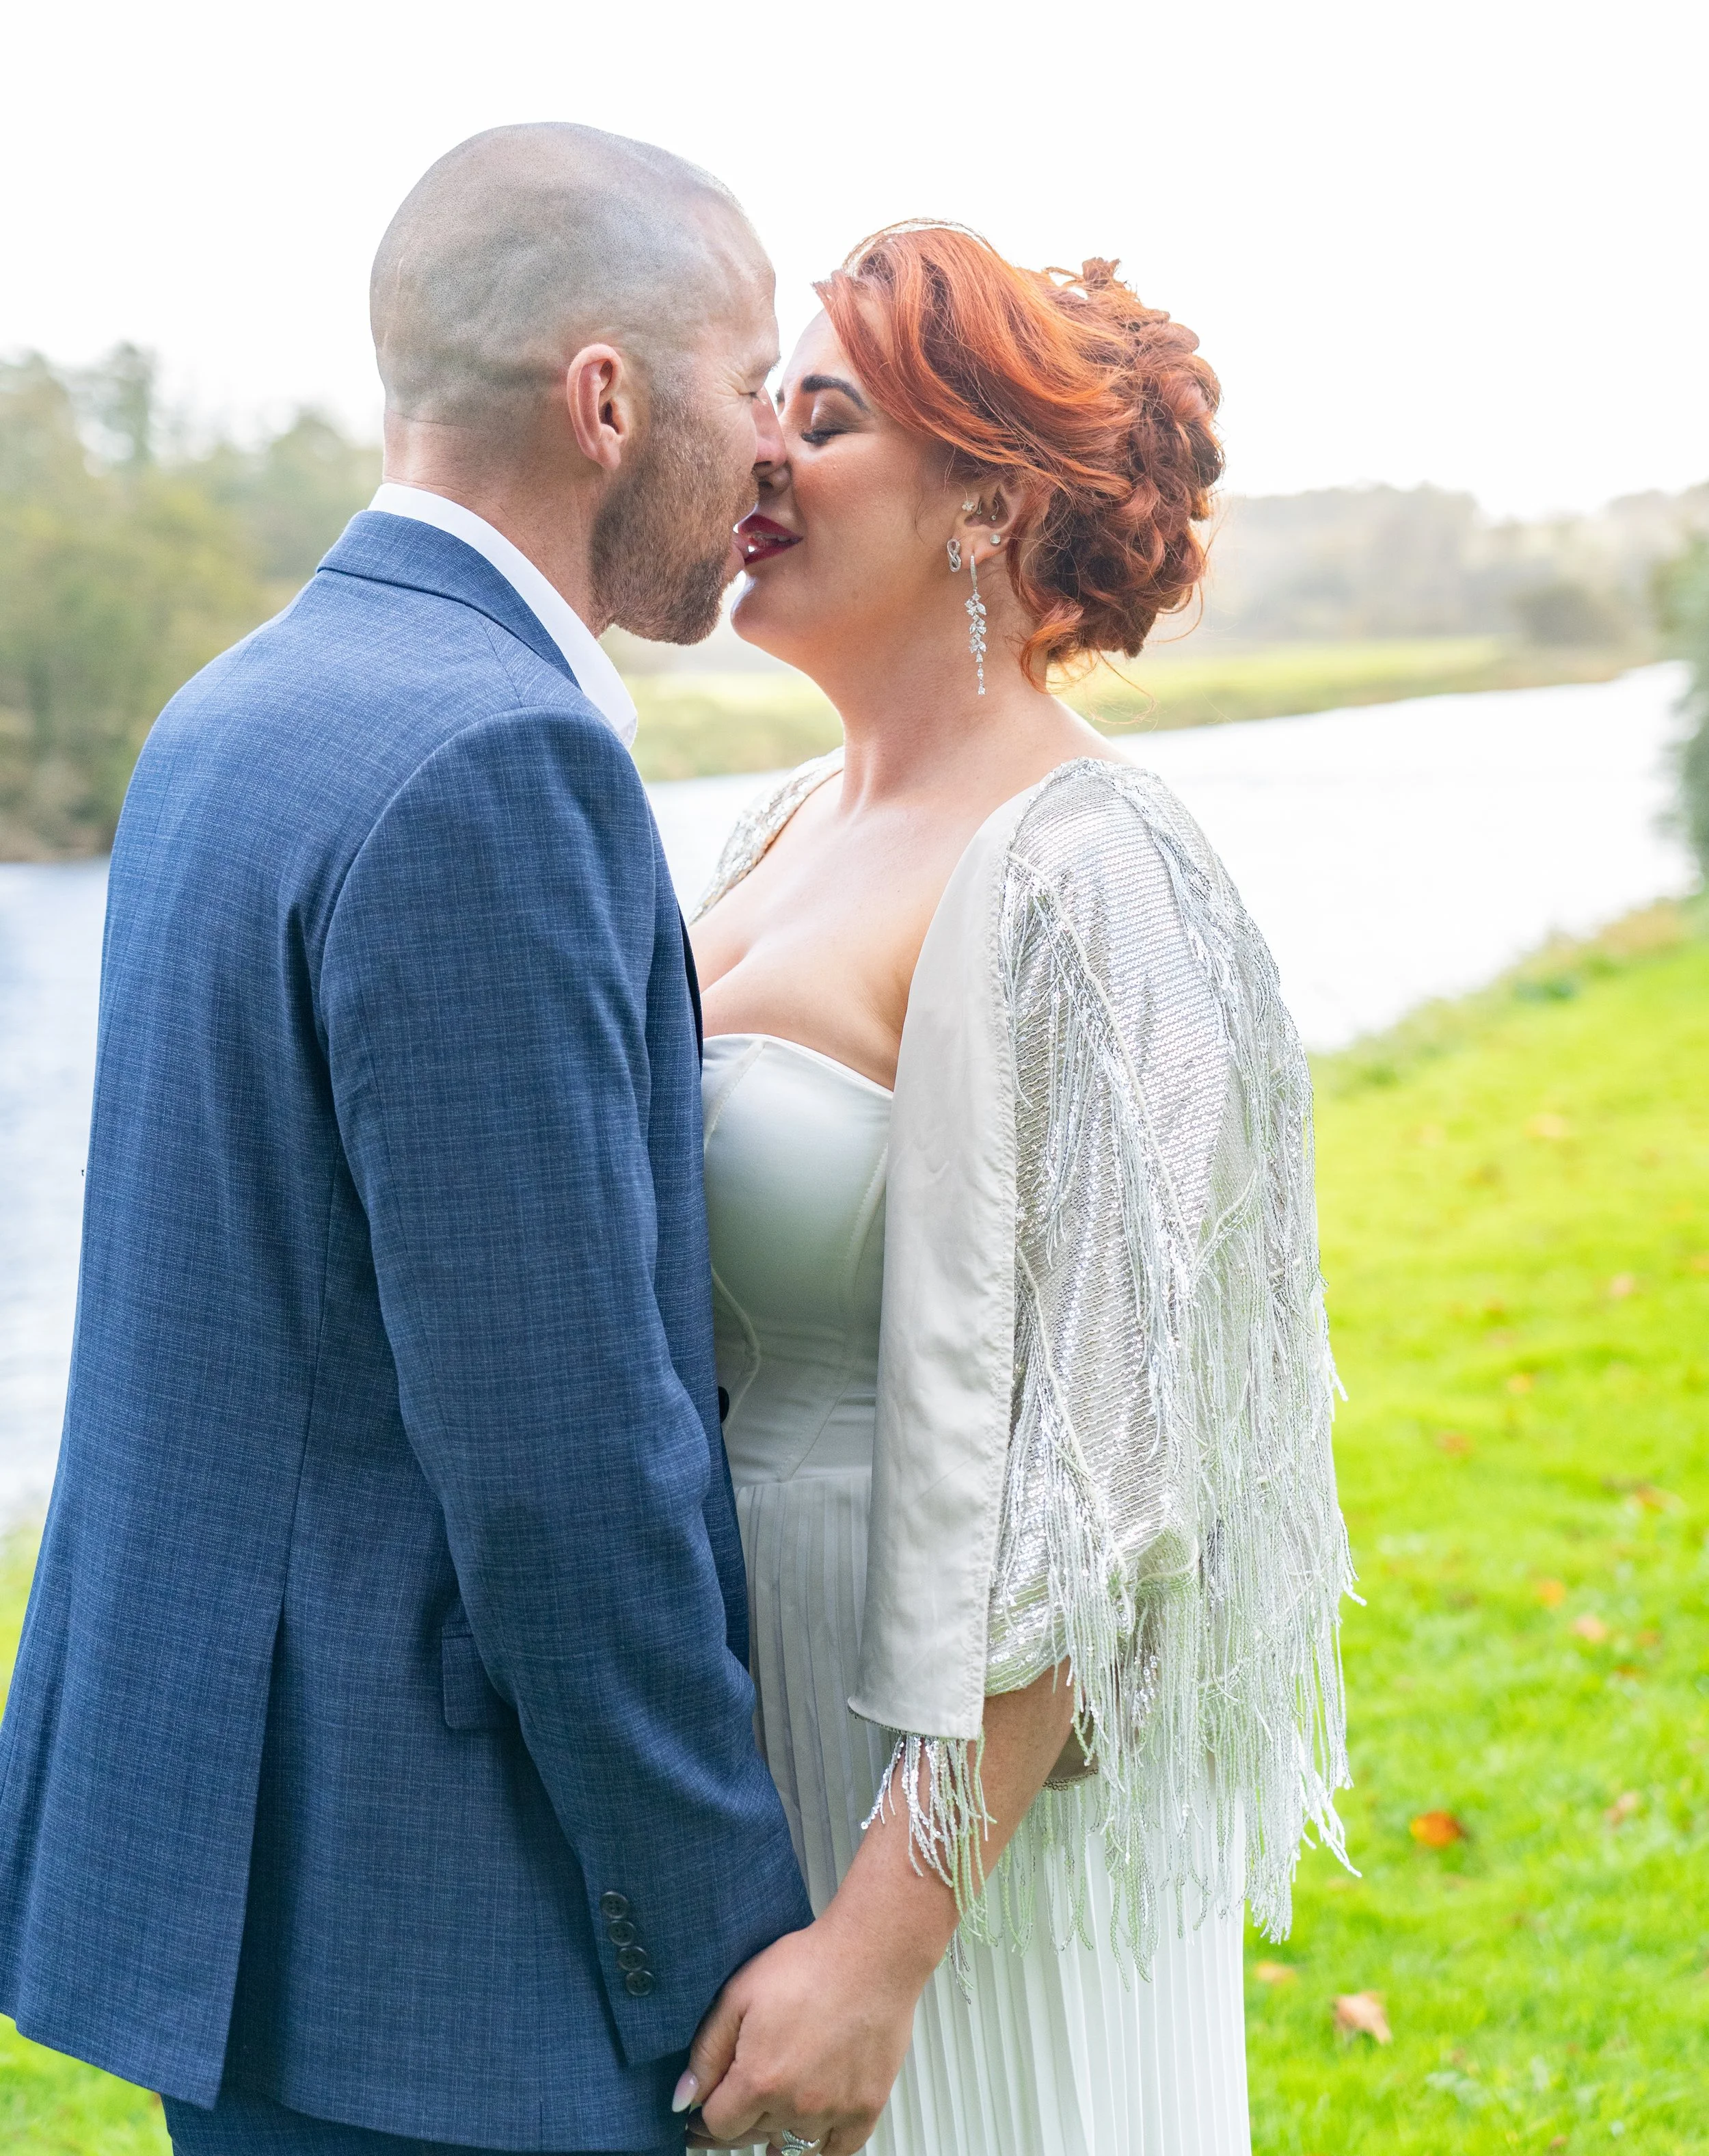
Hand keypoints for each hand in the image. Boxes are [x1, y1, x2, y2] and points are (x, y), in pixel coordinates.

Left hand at [675, 1910, 930, 2154]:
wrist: (870, 1952)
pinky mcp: (867, 2107)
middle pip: (753, 2136)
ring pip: (791, 2145)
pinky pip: (837, 2151)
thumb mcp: (739, 1994)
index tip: (704, 2107)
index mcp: (759, 2080)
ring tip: (773, 2107)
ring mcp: (834, 2111)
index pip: (719, 2125)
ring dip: (777, 2129)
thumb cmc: (808, 1964)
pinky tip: (809, 2128)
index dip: (706, 2116)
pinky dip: (820, 2145)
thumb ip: (707, 2051)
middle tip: (737, 2101)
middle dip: (739, 2120)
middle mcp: (796, 2105)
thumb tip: (683, 2098)